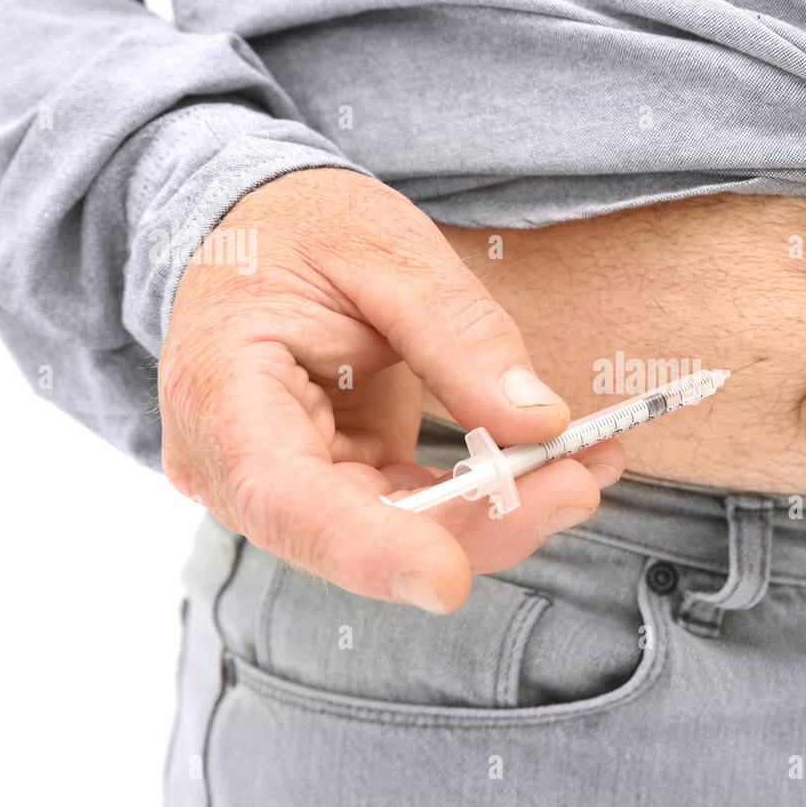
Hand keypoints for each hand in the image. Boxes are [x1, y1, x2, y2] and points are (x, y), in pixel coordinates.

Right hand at [159, 168, 621, 611]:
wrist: (260, 231)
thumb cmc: (303, 228)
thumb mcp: (386, 251)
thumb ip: (460, 335)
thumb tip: (541, 423)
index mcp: (220, 390)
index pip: (283, 497)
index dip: (368, 548)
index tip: (447, 578)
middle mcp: (236, 461)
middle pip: (355, 531)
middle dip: (476, 525)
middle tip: (576, 487)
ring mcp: (283, 483)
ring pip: (395, 534)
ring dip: (496, 514)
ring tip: (584, 469)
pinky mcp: (333, 484)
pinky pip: (411, 510)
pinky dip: (484, 497)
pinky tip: (551, 467)